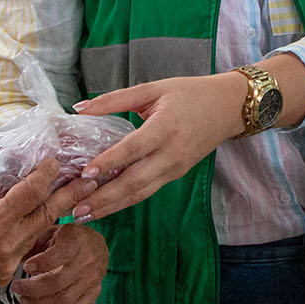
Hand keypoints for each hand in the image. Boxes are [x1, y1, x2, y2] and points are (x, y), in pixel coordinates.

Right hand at [0, 156, 96, 287]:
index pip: (31, 194)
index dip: (46, 175)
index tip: (55, 163)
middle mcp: (6, 243)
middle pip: (48, 215)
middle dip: (71, 196)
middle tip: (91, 181)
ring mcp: (8, 261)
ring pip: (40, 233)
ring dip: (54, 215)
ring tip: (73, 198)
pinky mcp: (6, 273)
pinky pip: (27, 248)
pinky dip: (33, 233)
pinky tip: (41, 221)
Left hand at [12, 223, 108, 303]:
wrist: (96, 245)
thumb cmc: (71, 238)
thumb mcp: (54, 232)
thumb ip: (37, 244)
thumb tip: (17, 260)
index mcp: (76, 240)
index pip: (57, 256)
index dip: (39, 264)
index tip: (26, 266)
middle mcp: (87, 261)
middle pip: (57, 283)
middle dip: (31, 288)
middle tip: (17, 287)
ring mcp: (92, 279)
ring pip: (64, 300)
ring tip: (25, 299)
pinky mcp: (94, 293)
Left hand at [69, 73, 247, 220]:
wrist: (228, 108)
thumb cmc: (189, 94)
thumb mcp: (153, 89)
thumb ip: (115, 99)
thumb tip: (80, 108)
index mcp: (165, 127)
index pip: (133, 149)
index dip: (109, 162)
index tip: (85, 173)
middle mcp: (172, 153)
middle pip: (135, 181)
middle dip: (104, 198)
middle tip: (76, 208)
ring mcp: (175, 168)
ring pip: (140, 193)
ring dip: (111, 206)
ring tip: (84, 214)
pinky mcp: (176, 175)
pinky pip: (148, 190)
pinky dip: (125, 200)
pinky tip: (106, 205)